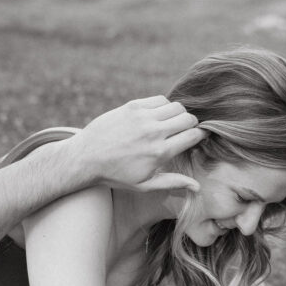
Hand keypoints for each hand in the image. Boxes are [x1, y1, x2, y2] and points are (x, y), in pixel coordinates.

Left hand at [60, 97, 204, 193]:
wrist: (86, 158)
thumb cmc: (116, 175)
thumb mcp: (144, 185)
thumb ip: (172, 182)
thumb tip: (197, 186)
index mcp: (160, 153)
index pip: (193, 135)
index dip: (200, 136)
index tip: (196, 139)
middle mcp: (154, 132)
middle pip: (188, 118)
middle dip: (192, 124)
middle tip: (185, 131)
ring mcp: (143, 117)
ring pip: (176, 106)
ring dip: (179, 114)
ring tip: (172, 123)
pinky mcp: (132, 106)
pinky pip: (159, 99)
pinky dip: (164, 105)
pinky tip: (158, 115)